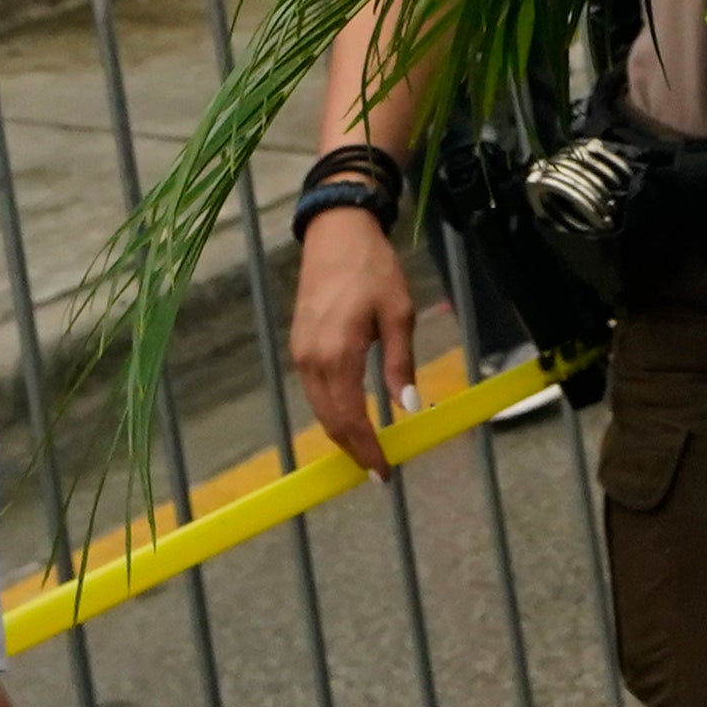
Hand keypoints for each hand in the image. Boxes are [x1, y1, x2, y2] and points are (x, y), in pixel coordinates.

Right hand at [288, 202, 417, 473]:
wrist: (336, 234)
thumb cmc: (373, 269)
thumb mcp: (399, 313)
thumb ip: (400, 362)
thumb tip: (407, 406)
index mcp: (338, 354)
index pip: (351, 418)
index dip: (367, 450)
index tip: (385, 472)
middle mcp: (311, 360)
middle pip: (330, 421)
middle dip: (354, 450)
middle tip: (379, 470)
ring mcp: (301, 353)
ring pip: (320, 408)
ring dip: (342, 432)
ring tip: (369, 449)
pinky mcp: (299, 345)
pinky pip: (315, 391)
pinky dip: (333, 410)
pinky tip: (353, 416)